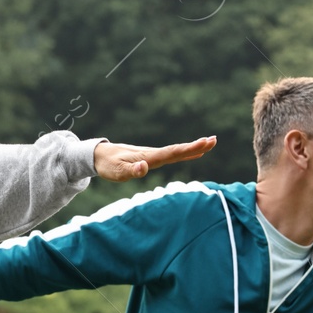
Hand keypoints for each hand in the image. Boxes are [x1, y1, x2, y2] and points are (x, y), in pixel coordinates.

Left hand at [93, 136, 216, 181]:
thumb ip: (131, 170)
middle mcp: (153, 154)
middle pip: (178, 150)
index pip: (172, 153)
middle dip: (196, 146)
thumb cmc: (107, 165)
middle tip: (214, 140)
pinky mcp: (151, 158)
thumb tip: (144, 168)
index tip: (205, 143)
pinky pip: (172, 155)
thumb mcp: (117, 172)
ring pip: (176, 152)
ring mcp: (152, 155)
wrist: (99, 155)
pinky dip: (185, 154)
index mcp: (148, 157)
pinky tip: (193, 154)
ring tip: (210, 143)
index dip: (189, 149)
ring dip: (193, 149)